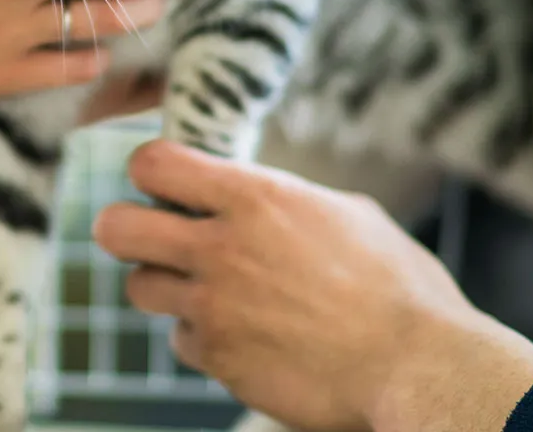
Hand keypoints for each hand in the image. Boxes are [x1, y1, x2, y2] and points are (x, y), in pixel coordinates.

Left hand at [95, 142, 532, 431]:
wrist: (418, 369)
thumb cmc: (401, 289)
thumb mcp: (349, 215)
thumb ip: (286, 201)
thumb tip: (259, 199)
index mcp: (254, 198)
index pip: (152, 163)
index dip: (151, 172)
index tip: (167, 185)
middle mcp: (220, 249)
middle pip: (115, 227)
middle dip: (126, 228)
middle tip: (154, 238)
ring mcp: (212, 308)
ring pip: (139, 288)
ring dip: (165, 288)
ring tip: (207, 291)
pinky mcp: (218, 359)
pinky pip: (182, 340)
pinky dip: (204, 339)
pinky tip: (246, 337)